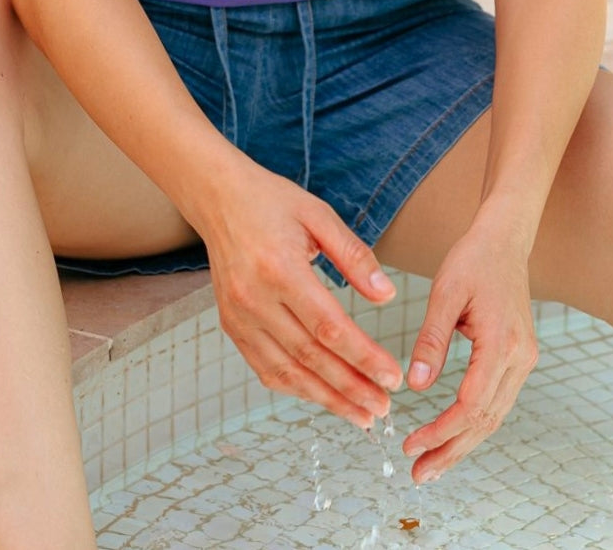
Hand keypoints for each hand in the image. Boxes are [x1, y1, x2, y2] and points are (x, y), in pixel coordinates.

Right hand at [197, 160, 403, 428]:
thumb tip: (387, 296)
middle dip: (350, 388)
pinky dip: (295, 388)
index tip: (393, 377)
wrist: (219, 197)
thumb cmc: (272, 202)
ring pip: (286, 372)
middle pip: (309, 357)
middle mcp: (254, 299)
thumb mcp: (319, 216)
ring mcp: (238, 316)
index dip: (363, 358)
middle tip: (383, 408)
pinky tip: (322, 396)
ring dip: (326, 399)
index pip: (329, 328)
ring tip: (361, 415)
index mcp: (280, 269)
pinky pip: (265, 367)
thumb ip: (354, 256)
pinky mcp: (231, 325)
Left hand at [402, 215, 538, 481]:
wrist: (505, 240)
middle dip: (451, 451)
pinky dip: (473, 424)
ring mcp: (523, 360)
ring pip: (494, 416)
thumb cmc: (472, 260)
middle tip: (418, 476)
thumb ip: (430, 341)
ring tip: (430, 466)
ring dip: (462, 444)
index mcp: (502, 343)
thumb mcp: (445, 294)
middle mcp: (520, 358)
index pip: (472, 404)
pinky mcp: (518, 358)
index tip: (411, 445)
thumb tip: (414, 387)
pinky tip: (451, 436)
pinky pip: (496, 401)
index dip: (441, 431)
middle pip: (486, 420)